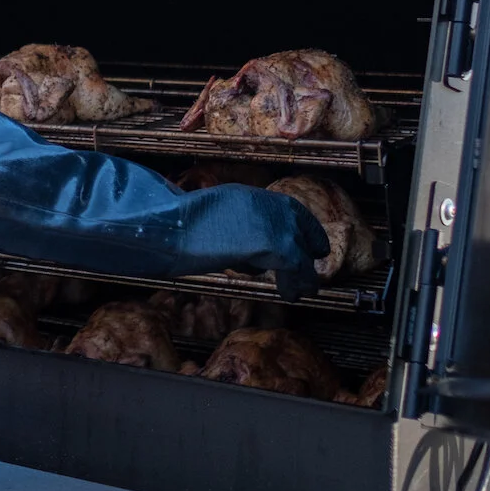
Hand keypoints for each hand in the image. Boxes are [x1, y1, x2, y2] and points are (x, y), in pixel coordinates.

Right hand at [175, 183, 329, 283]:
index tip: (308, 241)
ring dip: (303, 271)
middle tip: (315, 262)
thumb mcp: (214, 216)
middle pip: (300, 225)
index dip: (302, 227)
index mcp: (250, 195)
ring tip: (305, 289)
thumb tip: (251, 253)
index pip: (288, 209)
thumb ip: (237, 227)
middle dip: (310, 244)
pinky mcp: (276, 245)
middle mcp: (267, 205)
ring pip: (301, 249)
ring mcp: (274, 223)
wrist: (174, 228)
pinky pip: (296, 267)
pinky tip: (291, 294)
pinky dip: (295, 282)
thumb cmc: (179, 227)